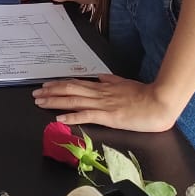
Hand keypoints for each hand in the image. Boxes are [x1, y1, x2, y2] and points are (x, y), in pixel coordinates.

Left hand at [32, 75, 179, 132]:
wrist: (160, 102)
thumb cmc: (145, 95)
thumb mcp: (125, 84)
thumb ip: (111, 81)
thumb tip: (100, 77)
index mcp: (103, 87)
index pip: (76, 84)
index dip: (59, 85)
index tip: (46, 85)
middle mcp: (100, 94)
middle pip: (70, 91)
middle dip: (51, 92)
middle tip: (35, 94)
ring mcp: (103, 104)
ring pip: (74, 101)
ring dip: (55, 101)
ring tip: (40, 102)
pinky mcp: (109, 116)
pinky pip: (86, 115)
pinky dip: (71, 116)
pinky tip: (59, 118)